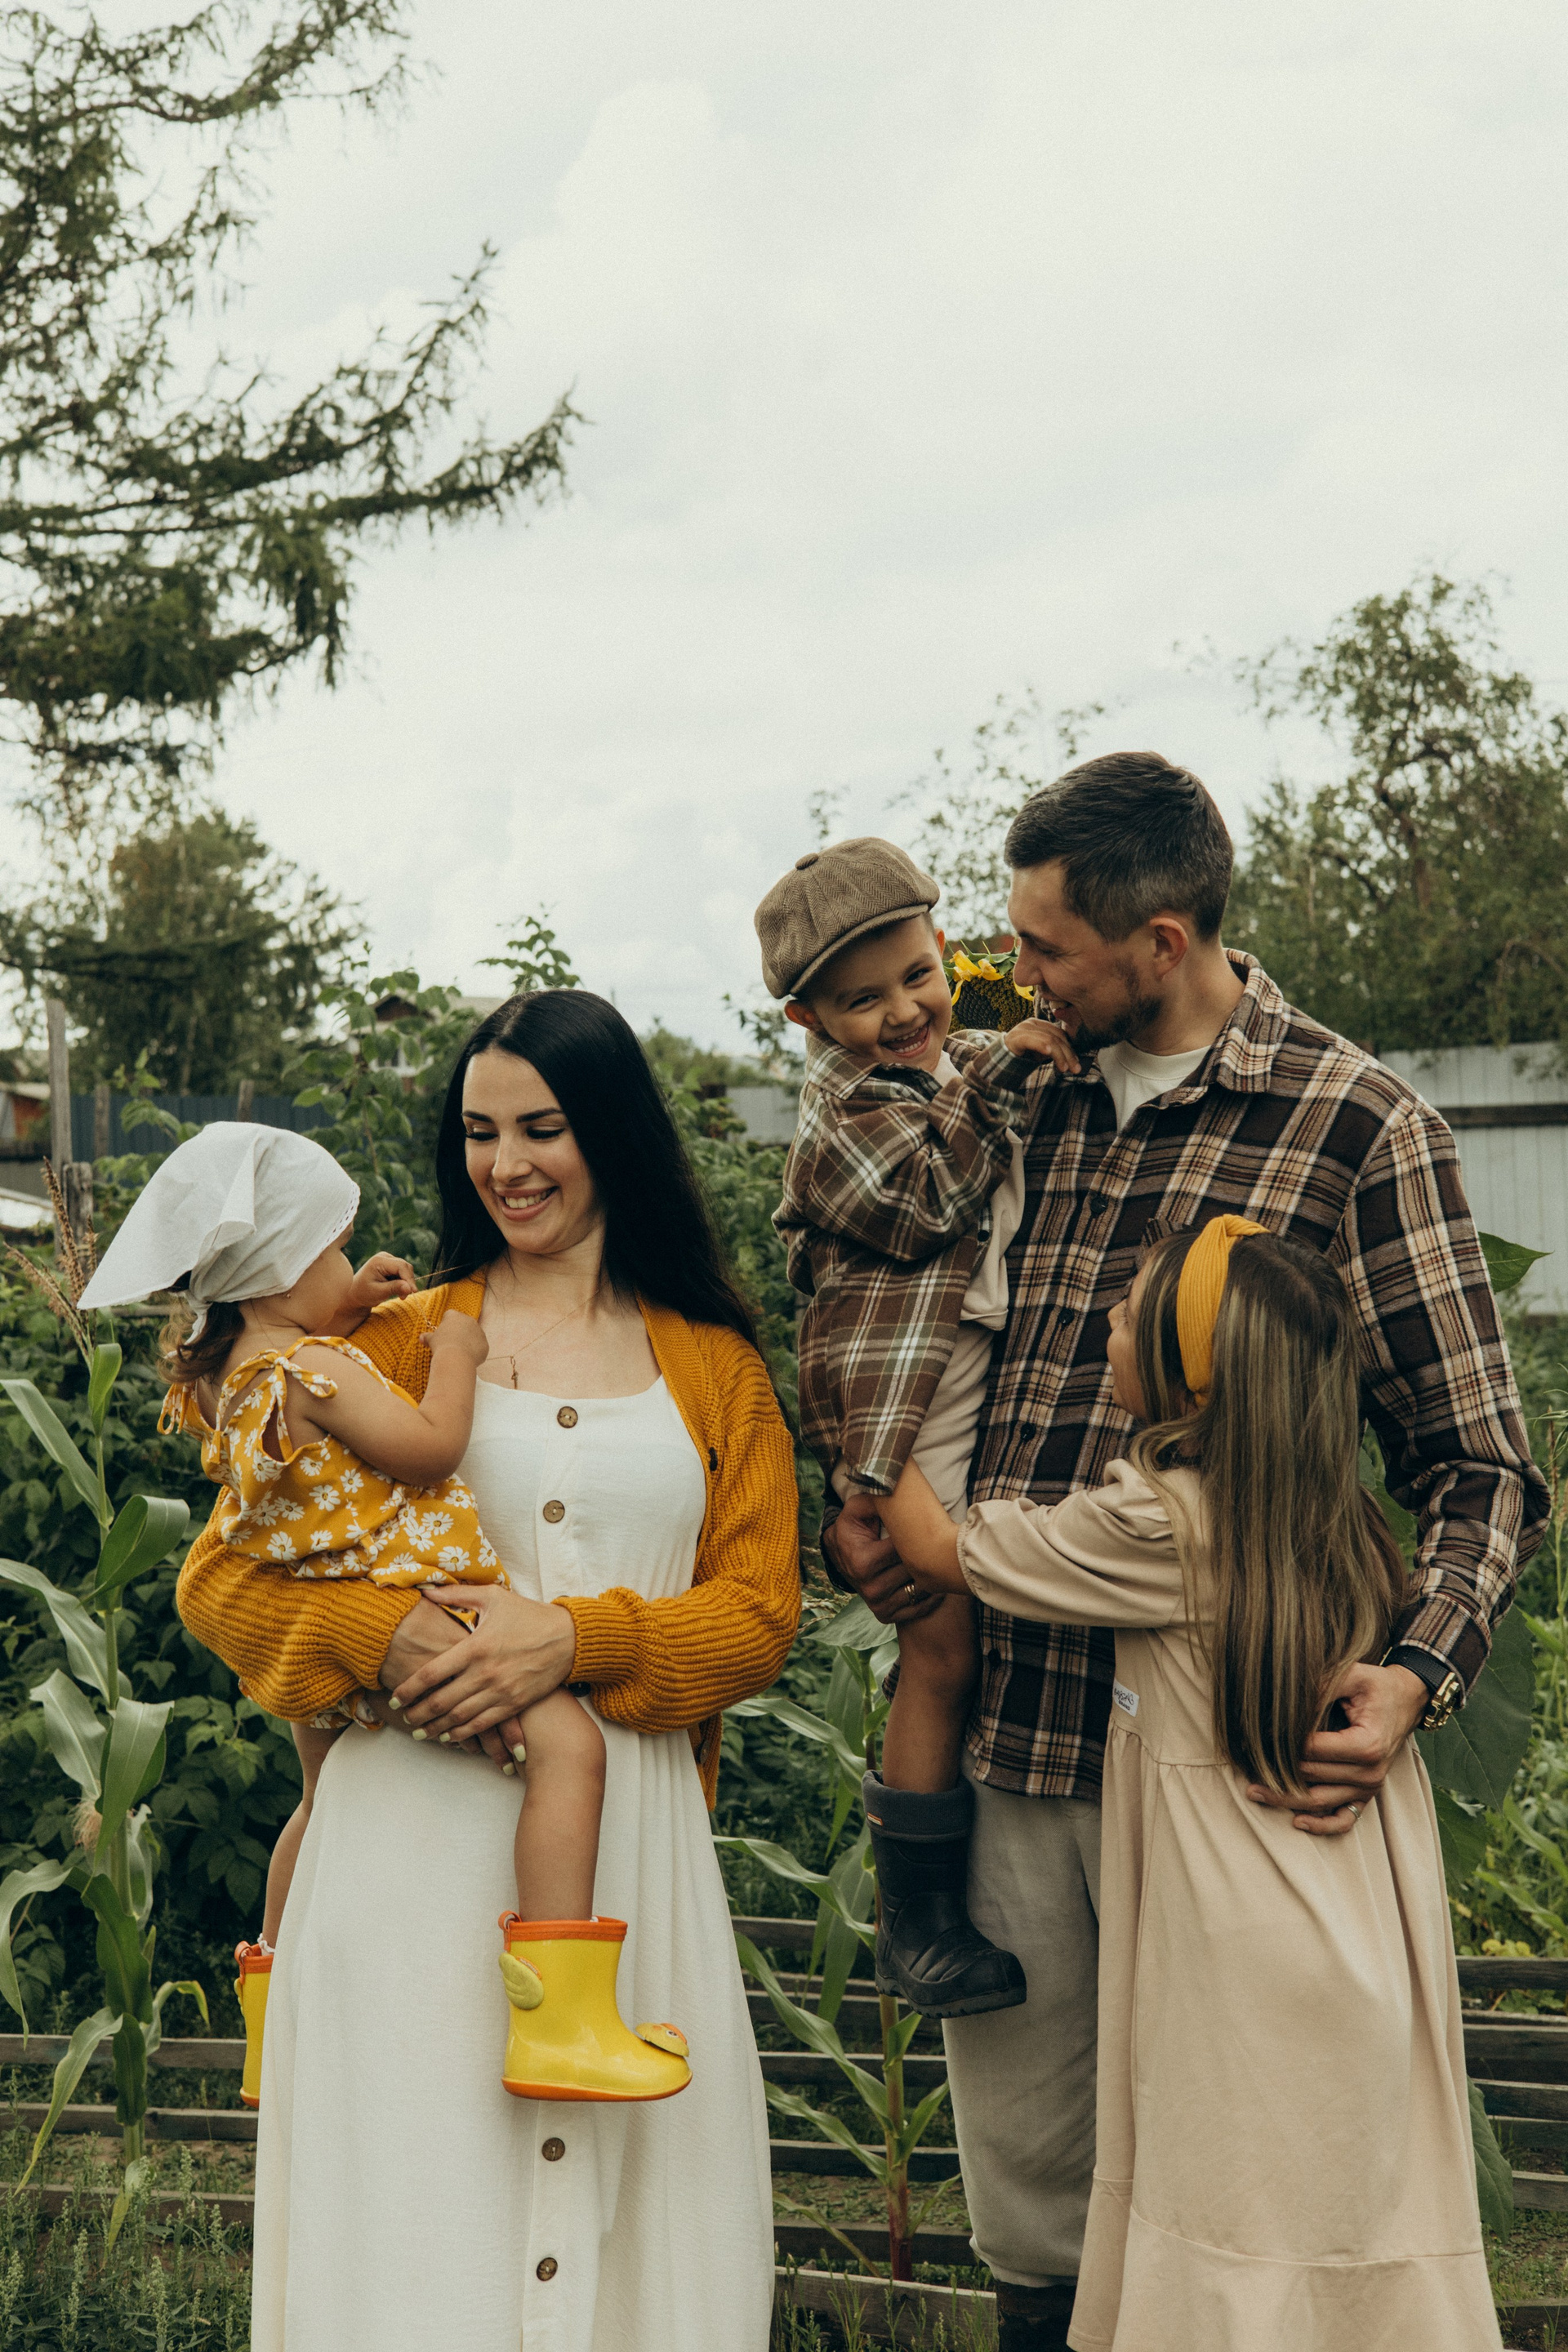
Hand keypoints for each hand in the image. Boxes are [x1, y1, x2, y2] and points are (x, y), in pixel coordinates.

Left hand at [349, 1252, 416, 1311]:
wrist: (355, 1294)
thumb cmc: (364, 1293)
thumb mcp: (378, 1292)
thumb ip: (394, 1288)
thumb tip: (410, 1288)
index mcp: (378, 1261)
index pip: (401, 1266)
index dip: (409, 1278)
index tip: (413, 1292)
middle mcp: (384, 1257)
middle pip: (405, 1266)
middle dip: (408, 1281)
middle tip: (404, 1297)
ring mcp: (388, 1260)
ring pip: (406, 1270)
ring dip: (406, 1283)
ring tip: (400, 1296)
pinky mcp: (391, 1265)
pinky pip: (403, 1272)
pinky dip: (403, 1282)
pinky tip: (398, 1291)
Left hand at [376, 1598, 527, 1767]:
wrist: (569, 1638)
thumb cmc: (529, 1615)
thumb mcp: (494, 1597)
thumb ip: (457, 1595)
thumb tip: (426, 1590)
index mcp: (475, 1646)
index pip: (432, 1674)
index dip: (409, 1688)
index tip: (395, 1697)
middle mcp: (485, 1673)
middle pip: (441, 1701)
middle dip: (418, 1713)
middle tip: (404, 1717)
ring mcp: (500, 1692)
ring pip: (459, 1718)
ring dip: (435, 1728)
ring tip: (420, 1732)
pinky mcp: (514, 1704)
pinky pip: (482, 1725)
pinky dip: (463, 1734)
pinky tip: (449, 1737)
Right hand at [421, 1310, 488, 1366]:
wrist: (455, 1358)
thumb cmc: (441, 1345)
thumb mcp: (431, 1340)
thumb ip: (427, 1337)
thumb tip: (421, 1338)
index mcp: (454, 1316)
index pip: (450, 1315)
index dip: (445, 1324)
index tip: (442, 1334)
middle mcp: (469, 1320)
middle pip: (463, 1325)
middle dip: (458, 1333)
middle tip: (451, 1344)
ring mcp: (479, 1332)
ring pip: (473, 1336)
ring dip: (467, 1342)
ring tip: (459, 1353)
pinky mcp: (485, 1344)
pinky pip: (479, 1347)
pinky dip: (474, 1352)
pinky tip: (466, 1358)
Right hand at [823, 1492, 943, 1625]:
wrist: (842, 1559)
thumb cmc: (854, 1530)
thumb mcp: (856, 1511)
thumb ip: (870, 1497)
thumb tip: (887, 1485)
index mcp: (862, 1562)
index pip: (903, 1548)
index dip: (913, 1535)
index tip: (920, 1527)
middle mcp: (869, 1588)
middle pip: (913, 1569)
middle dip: (923, 1554)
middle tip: (935, 1543)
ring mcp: (878, 1605)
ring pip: (919, 1589)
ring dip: (930, 1575)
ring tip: (933, 1560)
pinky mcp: (886, 1616)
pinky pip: (918, 1608)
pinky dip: (930, 1596)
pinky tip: (931, 1581)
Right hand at [1007, 1017, 1080, 1077]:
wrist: (999, 1061)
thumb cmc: (1022, 1056)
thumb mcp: (1042, 1052)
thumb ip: (1055, 1051)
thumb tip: (1074, 1059)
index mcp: (1039, 1024)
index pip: (1060, 1034)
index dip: (1070, 1049)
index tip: (1076, 1063)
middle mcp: (1031, 1023)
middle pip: (1056, 1037)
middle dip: (1068, 1054)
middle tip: (1075, 1069)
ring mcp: (1023, 1029)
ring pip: (1048, 1039)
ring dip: (1060, 1055)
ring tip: (1064, 1069)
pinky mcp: (1015, 1038)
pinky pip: (1032, 1040)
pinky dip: (1042, 1046)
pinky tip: (1049, 1053)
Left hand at [1247, 1661, 1426, 1836]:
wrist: (1406, 1700)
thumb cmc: (1376, 1686)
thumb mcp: (1351, 1675)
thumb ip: (1320, 1687)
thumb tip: (1284, 1703)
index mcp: (1367, 1745)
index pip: (1312, 1750)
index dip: (1281, 1745)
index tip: (1255, 1736)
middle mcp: (1370, 1772)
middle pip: (1311, 1778)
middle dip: (1275, 1772)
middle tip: (1243, 1763)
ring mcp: (1369, 1787)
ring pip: (1319, 1802)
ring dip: (1285, 1800)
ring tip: (1253, 1791)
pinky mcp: (1367, 1795)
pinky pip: (1344, 1820)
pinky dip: (1321, 1825)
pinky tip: (1296, 1822)